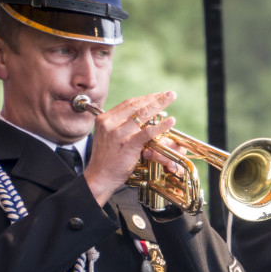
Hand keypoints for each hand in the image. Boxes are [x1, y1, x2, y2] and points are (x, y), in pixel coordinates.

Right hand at [83, 91, 177, 206]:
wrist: (99, 177)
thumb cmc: (106, 159)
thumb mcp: (108, 136)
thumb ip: (119, 125)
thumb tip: (139, 116)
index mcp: (104, 119)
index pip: (128, 103)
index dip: (145, 98)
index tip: (157, 96)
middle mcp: (110, 123)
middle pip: (136, 105)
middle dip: (155, 98)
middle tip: (169, 94)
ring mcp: (118, 134)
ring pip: (142, 115)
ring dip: (159, 105)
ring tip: (171, 98)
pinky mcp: (127, 145)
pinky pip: (147, 132)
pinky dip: (160, 126)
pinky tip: (170, 121)